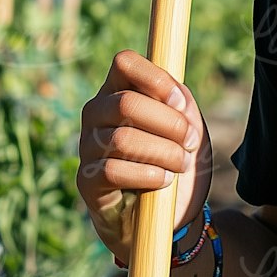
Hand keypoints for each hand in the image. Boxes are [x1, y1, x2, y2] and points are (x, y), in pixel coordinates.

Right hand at [77, 49, 212, 265]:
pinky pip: (112, 170)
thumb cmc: (176, 161)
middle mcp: (96, 113)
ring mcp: (87, 145)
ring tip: (181, 164)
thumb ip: (181, 104)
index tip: (181, 103)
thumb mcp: (188, 127)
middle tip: (190, 142)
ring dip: (164, 153)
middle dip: (169, 124)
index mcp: (119, 90)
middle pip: (126, 103)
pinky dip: (147, 175)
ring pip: (122, 139)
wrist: (169, 213)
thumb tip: (175, 96)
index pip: (124, 63)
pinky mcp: (86, 180)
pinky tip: (163, 181)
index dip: (155, 79)